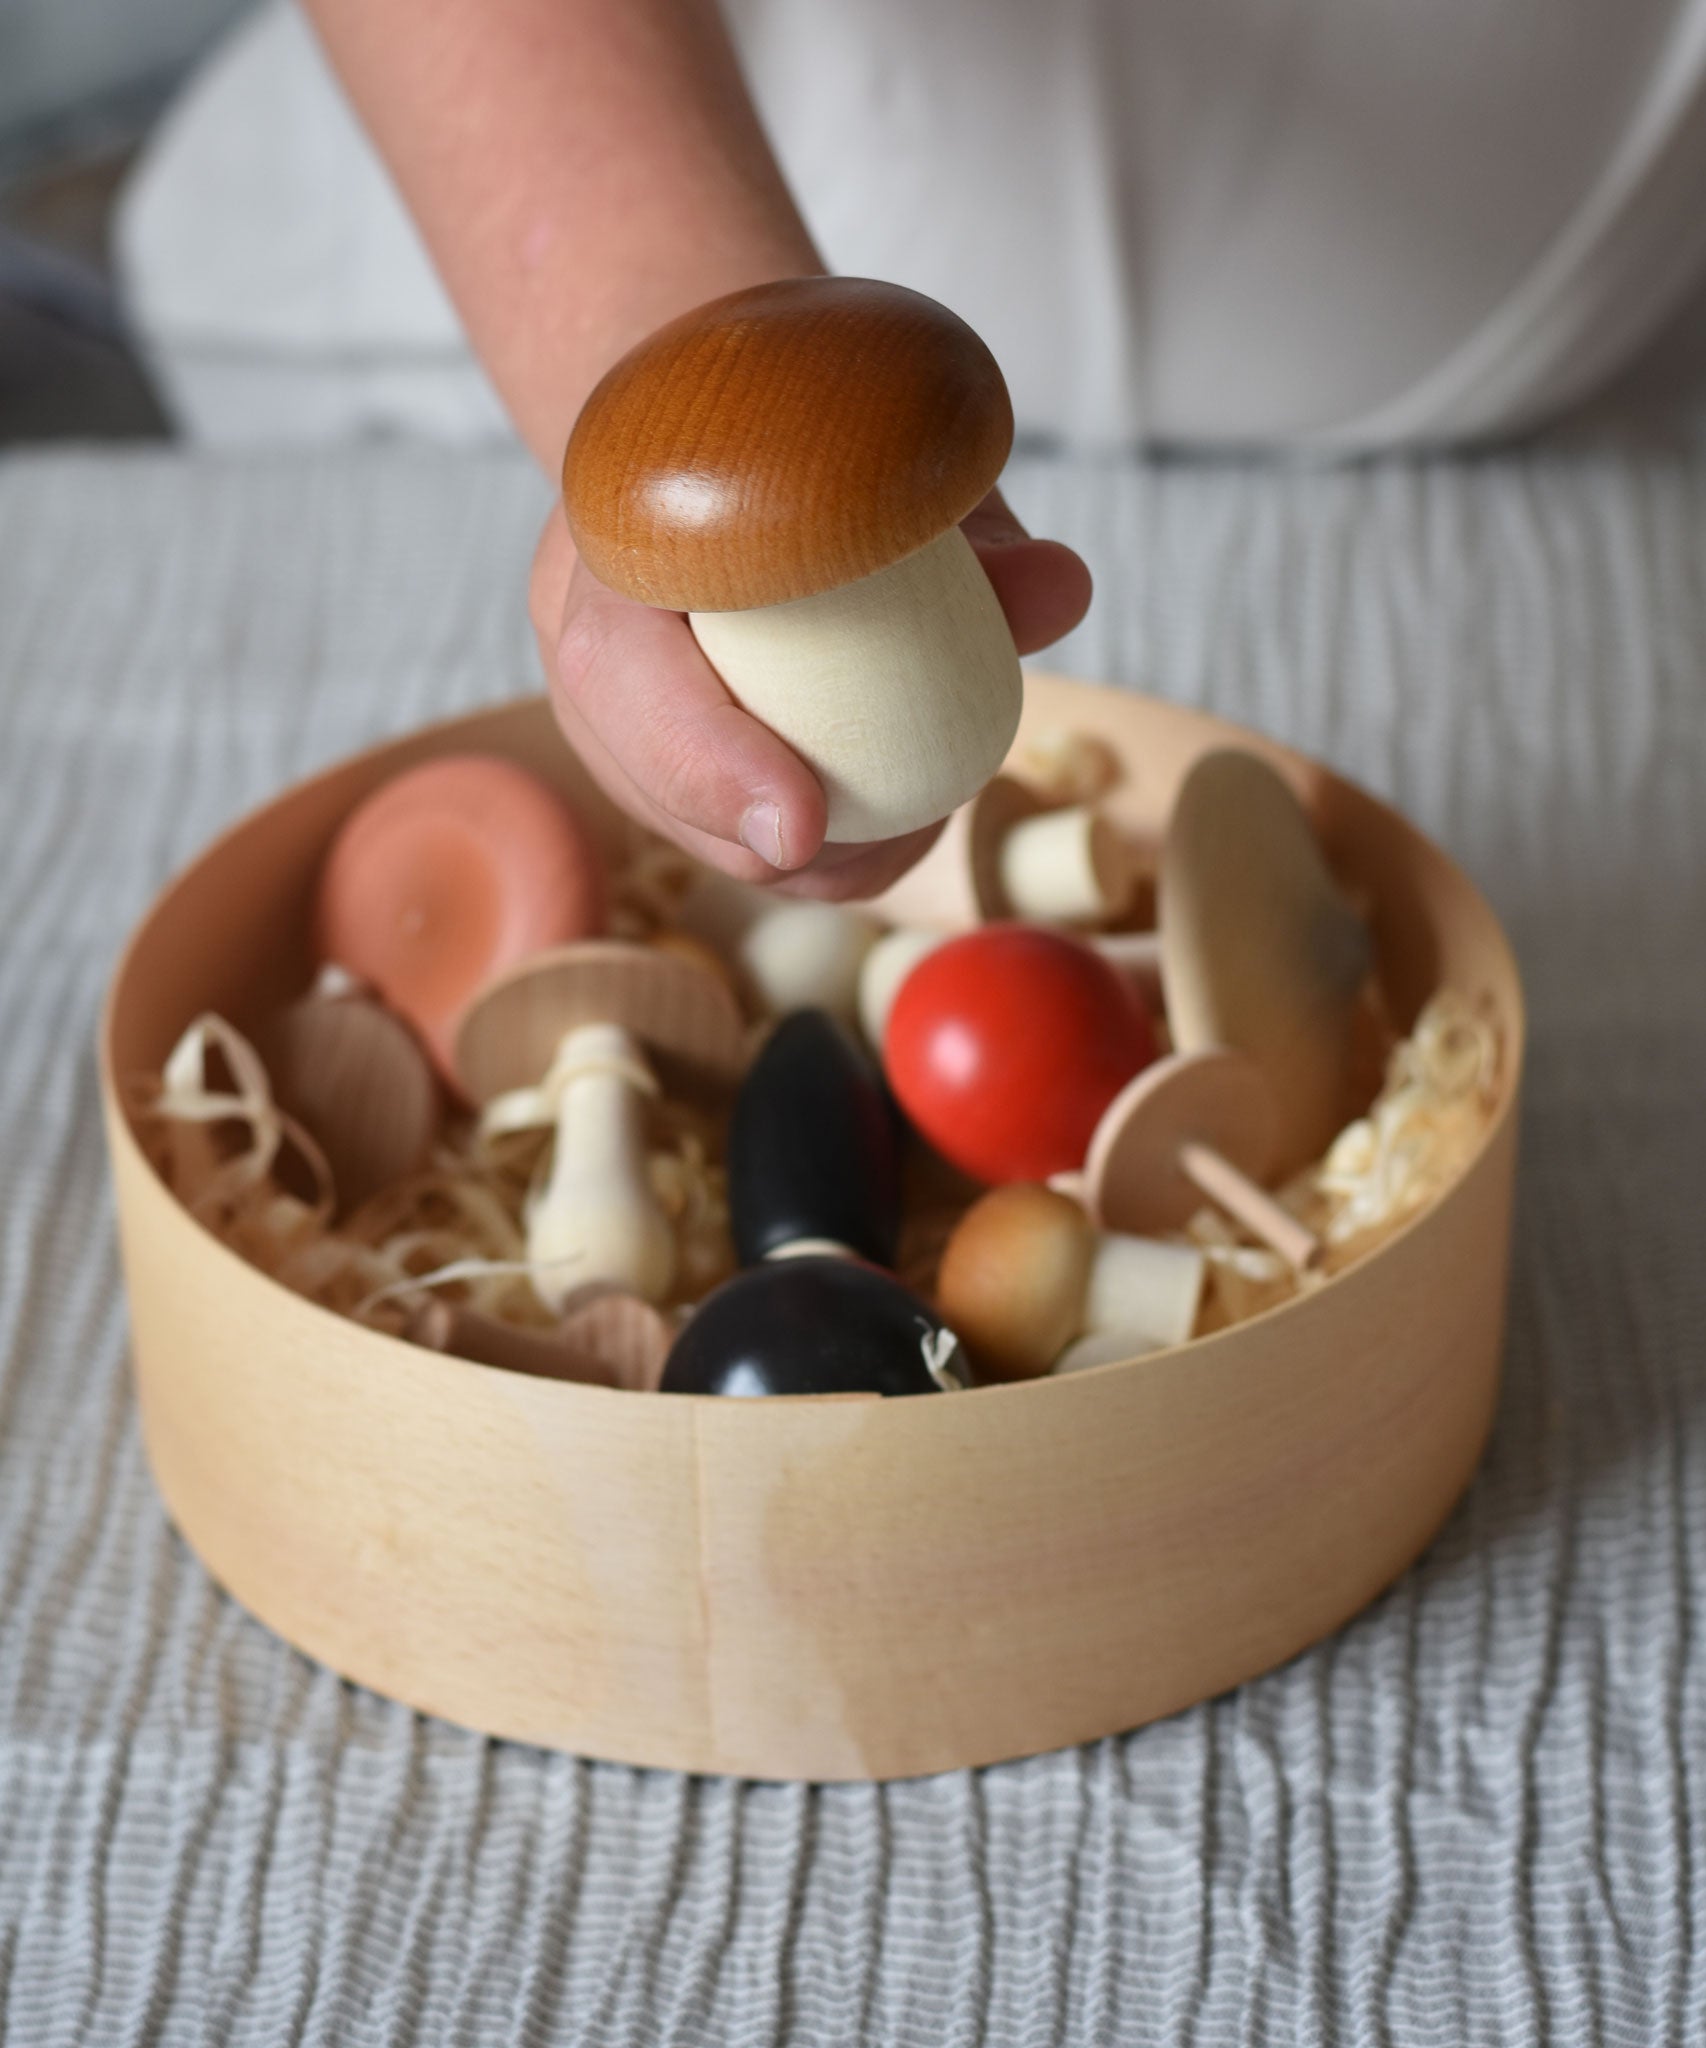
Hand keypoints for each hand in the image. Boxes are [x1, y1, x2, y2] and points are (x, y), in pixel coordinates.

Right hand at [530, 490, 1092, 900]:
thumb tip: (1060, 590)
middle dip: (758, 838)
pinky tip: (891, 834)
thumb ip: (969, 532)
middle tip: (883, 853)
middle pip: (644, 772)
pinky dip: (807, 851)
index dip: (704, 756)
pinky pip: (718, 830)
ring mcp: (611, 706)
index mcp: (614, 534)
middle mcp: (589, 629)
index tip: (800, 822)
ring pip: (682, 821)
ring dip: (794, 858)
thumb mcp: (896, 465)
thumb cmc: (815, 443)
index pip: (618, 663)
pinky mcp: (651, 755)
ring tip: (907, 838)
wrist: (733, 440)